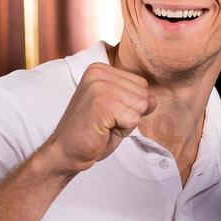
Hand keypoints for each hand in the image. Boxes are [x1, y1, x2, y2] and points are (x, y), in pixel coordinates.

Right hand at [39, 61, 154, 175]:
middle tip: (105, 121)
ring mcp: (100, 86)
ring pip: (141, 105)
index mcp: (100, 69)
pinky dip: (123, 130)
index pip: (141, 84)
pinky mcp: (103, 103)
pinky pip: (134, 119)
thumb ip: (136, 99)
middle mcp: (99, 73)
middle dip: (130, 113)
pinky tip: (103, 129)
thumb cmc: (92, 132)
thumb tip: (153, 100)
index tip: (108, 113)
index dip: (130, 105)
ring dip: (127, 122)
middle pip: (143, 94)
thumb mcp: (118, 109)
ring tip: (104, 124)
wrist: (66, 151)